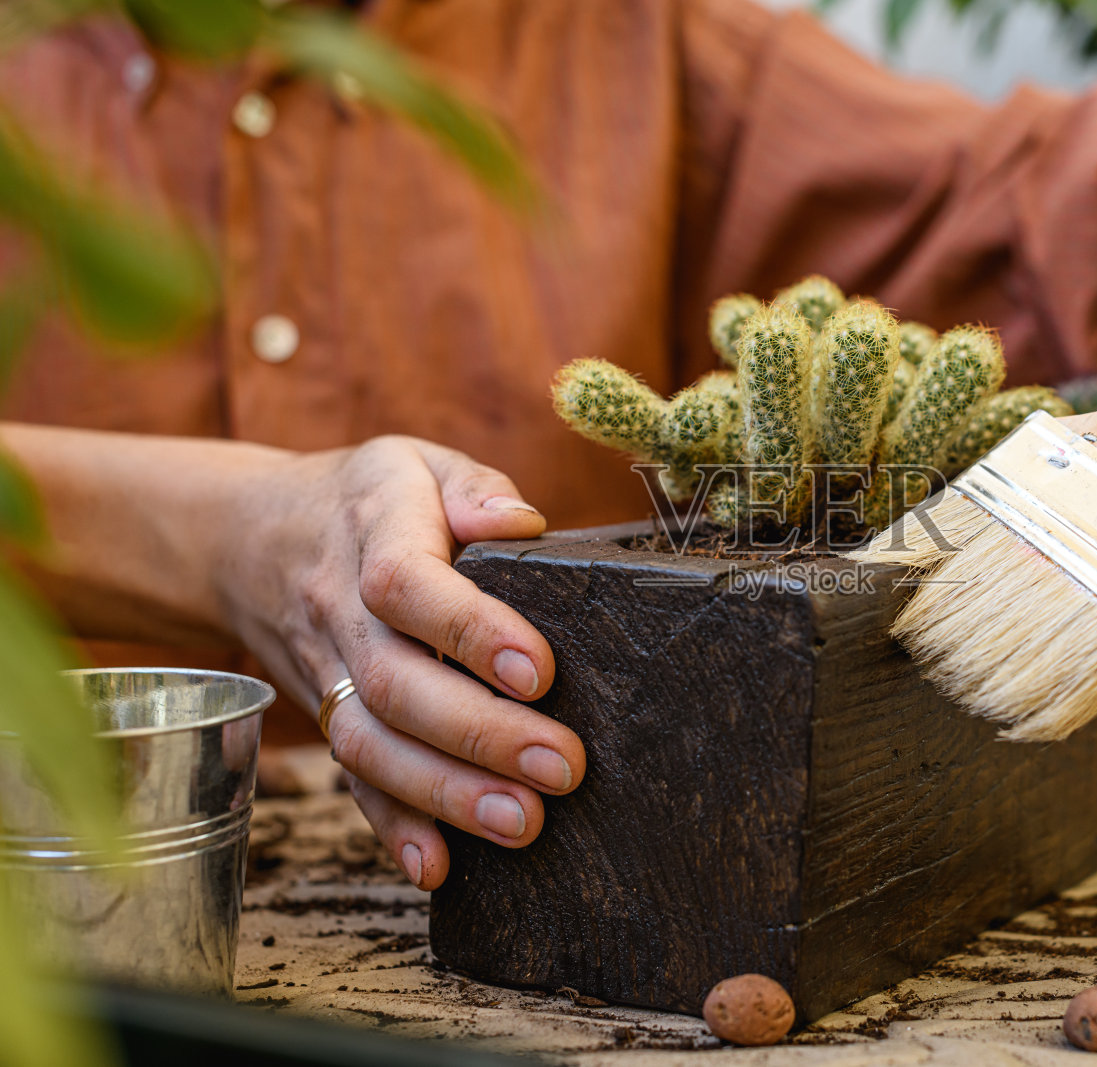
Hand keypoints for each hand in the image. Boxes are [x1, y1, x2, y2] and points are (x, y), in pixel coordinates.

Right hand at [215, 436, 584, 889]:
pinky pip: (351, 780)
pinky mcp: (326, 719)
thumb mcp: (417, 462)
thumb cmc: (368, 499)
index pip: (410, 587)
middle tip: (563, 767)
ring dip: (446, 794)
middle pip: (397, 684)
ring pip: (372, 745)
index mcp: (374, 535)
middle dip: (481, 734)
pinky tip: (437, 868)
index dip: (471, 632)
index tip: (540, 671)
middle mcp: (340, 614)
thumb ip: (474, 487)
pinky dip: (391, 828)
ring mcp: (327, 674)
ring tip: (523, 823)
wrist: (251, 537)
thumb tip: (522, 522)